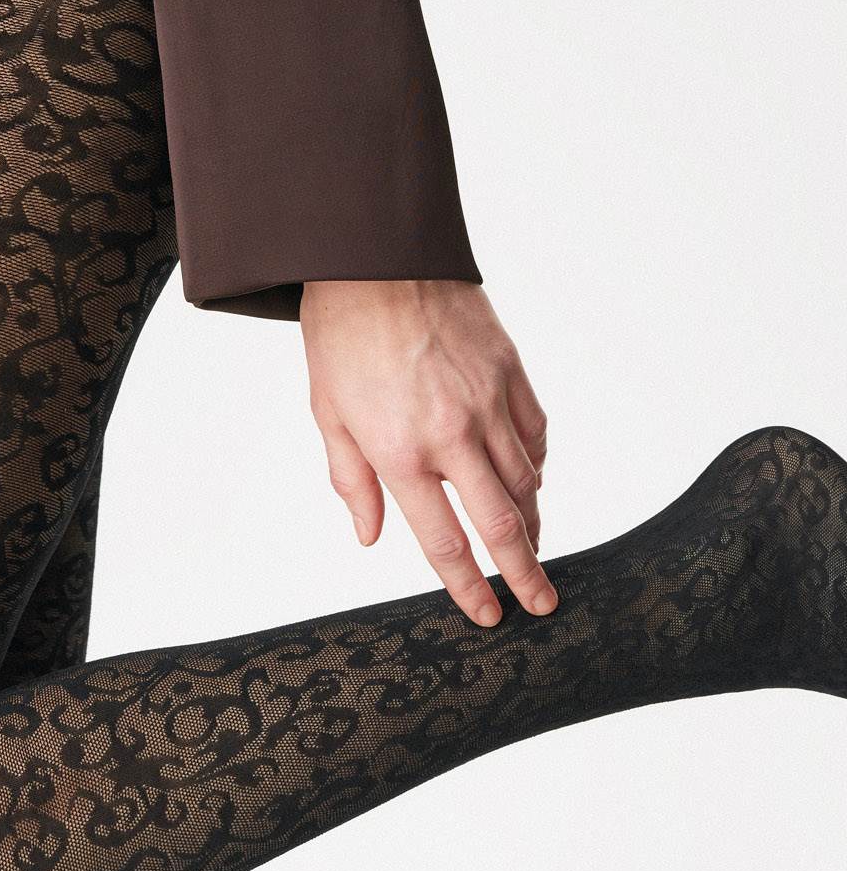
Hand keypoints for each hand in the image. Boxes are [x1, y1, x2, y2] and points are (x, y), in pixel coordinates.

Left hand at [300, 277, 553, 626]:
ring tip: (535, 551)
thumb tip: (371, 537)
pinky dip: (537, 466)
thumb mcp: (328, 413)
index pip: (445, 541)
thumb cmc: (342, 334)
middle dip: (526, 573)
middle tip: (543, 604)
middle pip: (502, 524)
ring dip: (534, 524)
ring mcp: (489, 402)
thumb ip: (352, 481)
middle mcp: (453, 435)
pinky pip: (536, 434)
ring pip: (527, 482)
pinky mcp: (510, 372)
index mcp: (401, 453)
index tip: (488, 614)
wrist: (376, 256)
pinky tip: (531, 483)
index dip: (468, 586)